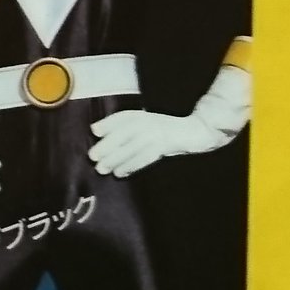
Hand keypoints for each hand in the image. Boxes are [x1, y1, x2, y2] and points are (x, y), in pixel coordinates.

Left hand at [88, 109, 230, 177]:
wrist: (196, 130)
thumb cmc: (165, 130)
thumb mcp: (145, 124)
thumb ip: (125, 128)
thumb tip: (98, 132)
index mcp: (141, 116)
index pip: (122, 117)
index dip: (108, 123)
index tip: (94, 131)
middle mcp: (148, 122)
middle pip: (124, 133)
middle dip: (107, 145)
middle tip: (93, 156)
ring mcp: (158, 133)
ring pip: (132, 147)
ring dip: (116, 159)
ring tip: (102, 169)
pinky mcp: (166, 145)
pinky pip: (145, 157)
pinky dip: (131, 165)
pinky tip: (120, 173)